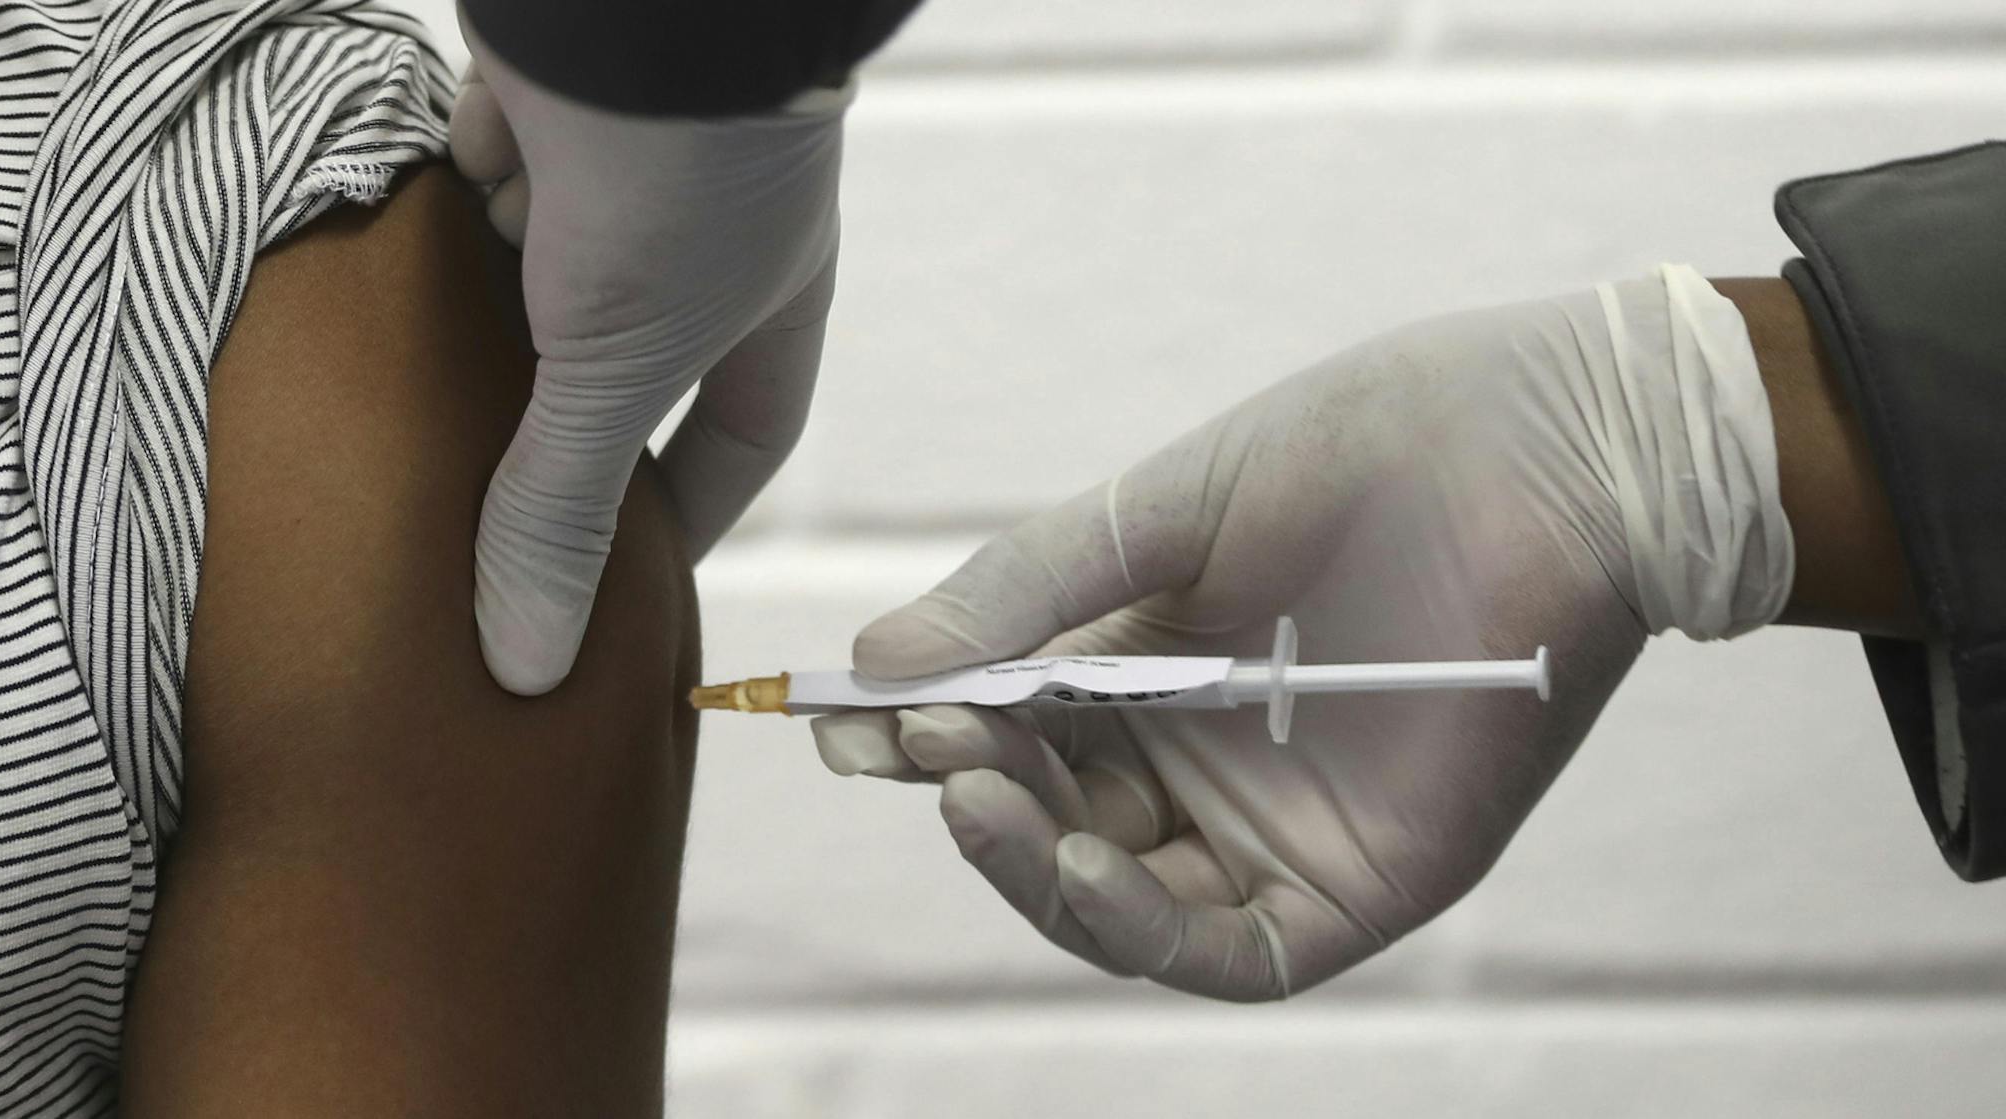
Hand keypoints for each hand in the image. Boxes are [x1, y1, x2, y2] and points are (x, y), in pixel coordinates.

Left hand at [452, 18, 846, 693]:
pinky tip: (402, 258)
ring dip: (496, 319)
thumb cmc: (683, 179)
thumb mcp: (618, 367)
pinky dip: (452, 213)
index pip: (742, 434)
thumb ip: (564, 508)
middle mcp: (703, 239)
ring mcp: (622, 166)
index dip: (695, 509)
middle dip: (569, 428)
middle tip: (499, 514)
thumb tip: (525, 669)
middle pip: (631, 362)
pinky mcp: (538, 103)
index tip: (636, 579)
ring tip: (422, 412)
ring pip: (546, 271)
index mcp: (766, 304)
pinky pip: (483, 177)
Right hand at [811, 266, 1791, 999]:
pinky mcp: (1355, 887)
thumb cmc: (1380, 446)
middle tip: (923, 738)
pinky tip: (1078, 858)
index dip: (926, 730)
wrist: (1567, 446)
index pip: (1010, 729)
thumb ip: (1031, 590)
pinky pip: (1223, 950)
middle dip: (972, 786)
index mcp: (1152, 664)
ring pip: (1117, 899)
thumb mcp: (1170, 509)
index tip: (844, 715)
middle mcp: (1202, 760)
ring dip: (1030, 861)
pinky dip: (1135, 921)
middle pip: (1049, 820)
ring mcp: (1275, 830)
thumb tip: (875, 668)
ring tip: (974, 789)